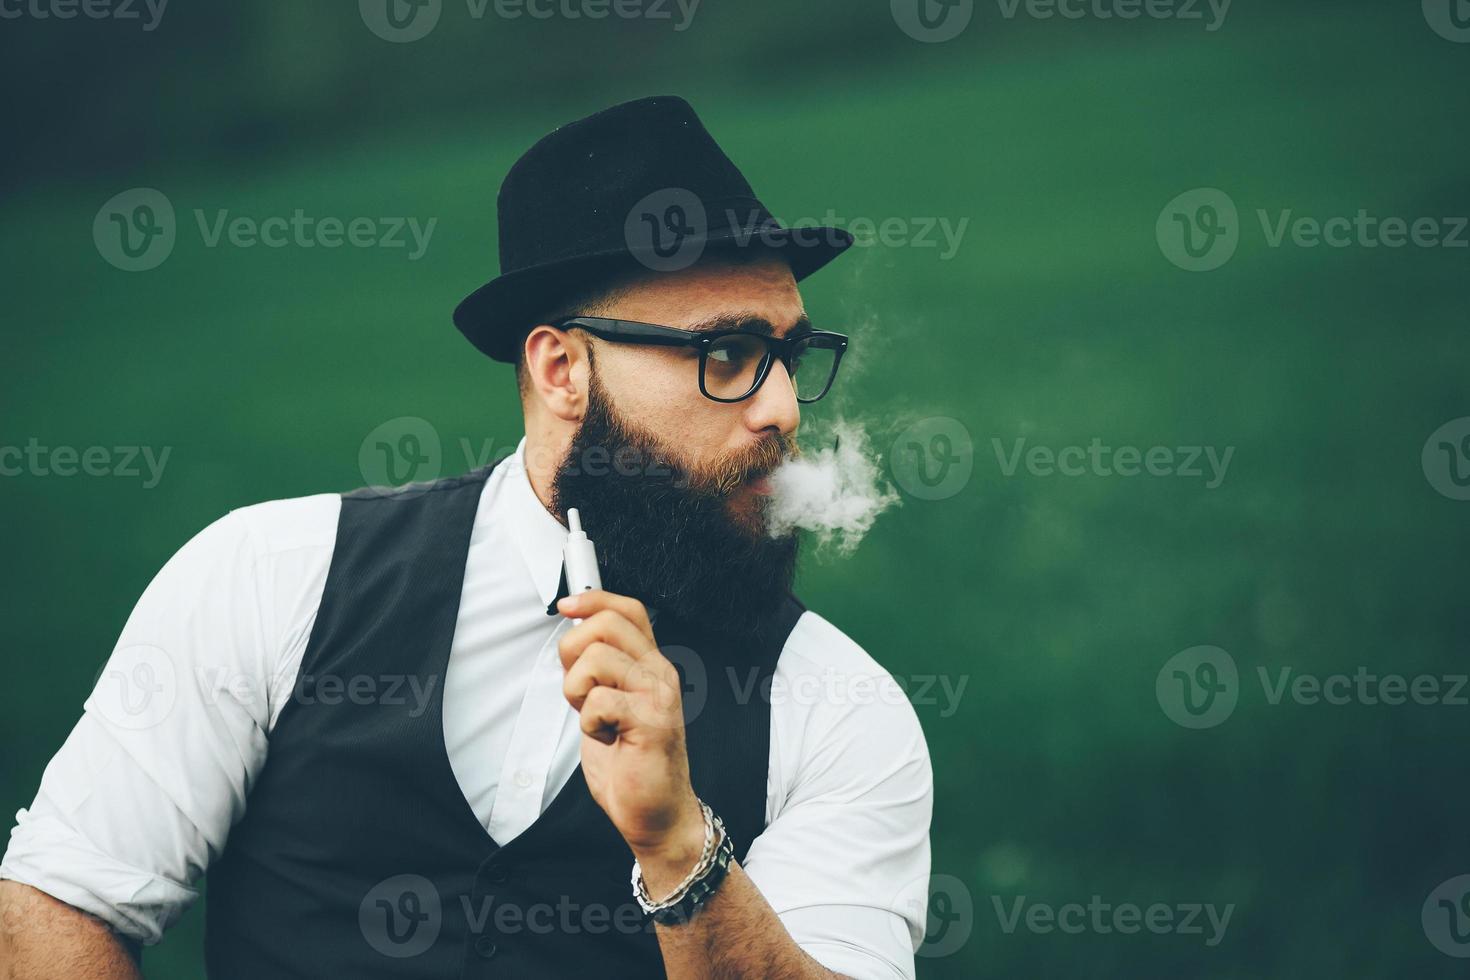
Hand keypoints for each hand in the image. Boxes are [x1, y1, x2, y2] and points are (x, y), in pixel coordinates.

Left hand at [557, 590, 705, 894]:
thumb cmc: (631, 763)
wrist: (658, 814)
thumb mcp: (610, 705)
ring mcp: (659, 696)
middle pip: (607, 623)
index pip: (628, 610)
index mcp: (651, 665)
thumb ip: (599, 671)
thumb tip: (572, 633)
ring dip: (578, 691)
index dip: (593, 599)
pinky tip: (606, 738)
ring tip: (595, 719)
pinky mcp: (652, 722)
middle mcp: (660, 673)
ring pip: (597, 658)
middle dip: (573, 651)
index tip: (565, 606)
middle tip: (579, 690)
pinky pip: (599, 700)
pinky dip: (589, 722)